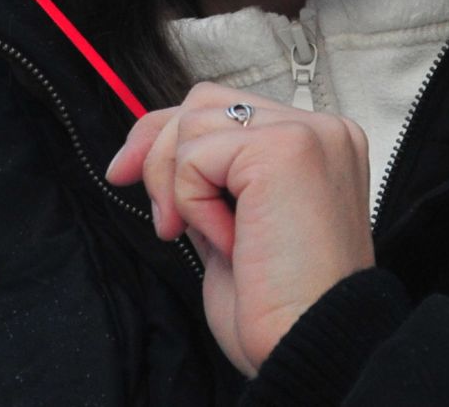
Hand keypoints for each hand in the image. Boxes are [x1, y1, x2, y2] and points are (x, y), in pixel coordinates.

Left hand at [105, 83, 374, 377]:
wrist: (308, 346)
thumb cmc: (278, 306)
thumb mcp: (226, 224)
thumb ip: (203, 177)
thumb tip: (143, 146)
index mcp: (317, 146)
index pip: (224, 107)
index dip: (166, 136)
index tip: (126, 171)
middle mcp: (323, 130)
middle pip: (203, 102)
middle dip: (161, 155)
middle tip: (165, 224)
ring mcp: (309, 133)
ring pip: (193, 121)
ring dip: (181, 188)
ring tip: (216, 241)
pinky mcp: (286, 148)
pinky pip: (198, 155)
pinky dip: (194, 204)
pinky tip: (231, 243)